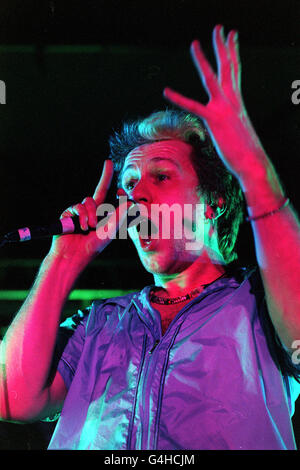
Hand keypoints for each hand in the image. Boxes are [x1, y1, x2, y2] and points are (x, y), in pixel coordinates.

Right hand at [49, 160, 128, 265]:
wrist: (73, 254)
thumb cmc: (94, 246)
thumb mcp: (111, 230)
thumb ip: (120, 215)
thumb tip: (131, 202)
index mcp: (105, 216)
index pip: (112, 200)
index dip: (117, 192)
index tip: (122, 188)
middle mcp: (94, 212)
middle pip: (101, 189)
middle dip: (105, 175)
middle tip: (108, 162)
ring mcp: (81, 211)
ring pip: (90, 200)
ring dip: (92, 214)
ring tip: (90, 227)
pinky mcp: (70, 213)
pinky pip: (79, 206)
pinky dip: (82, 216)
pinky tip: (81, 227)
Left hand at [163, 25, 268, 182]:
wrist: (252, 162)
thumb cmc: (246, 151)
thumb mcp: (238, 131)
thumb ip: (231, 122)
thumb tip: (227, 125)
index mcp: (238, 102)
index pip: (235, 71)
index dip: (233, 52)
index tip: (232, 36)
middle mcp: (233, 100)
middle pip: (227, 67)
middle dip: (222, 46)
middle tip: (219, 28)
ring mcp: (223, 109)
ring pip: (211, 78)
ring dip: (202, 60)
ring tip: (194, 44)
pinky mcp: (214, 120)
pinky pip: (193, 106)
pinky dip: (178, 97)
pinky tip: (166, 90)